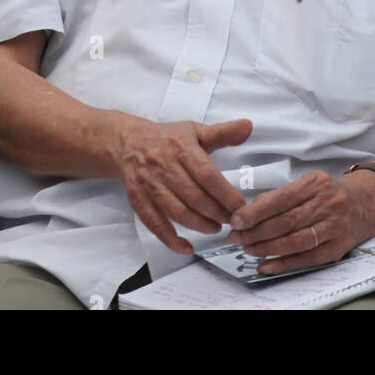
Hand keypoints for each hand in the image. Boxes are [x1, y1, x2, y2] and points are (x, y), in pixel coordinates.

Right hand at [113, 114, 252, 255]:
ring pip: (176, 211)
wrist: (127, 142)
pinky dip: (170, 239)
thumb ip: (223, 132)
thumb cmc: (166, 138)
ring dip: (199, 225)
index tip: (240, 206)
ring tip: (214, 228)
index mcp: (180, 146)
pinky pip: (154, 224)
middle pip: (194, 196)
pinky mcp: (138, 199)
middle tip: (232, 221)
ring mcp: (149, 184)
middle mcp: (163, 165)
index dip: (225, 194)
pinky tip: (186, 247)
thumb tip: (247, 127)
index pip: (207, 174)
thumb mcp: (194, 130)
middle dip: (216, 213)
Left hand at [227, 168, 374, 275]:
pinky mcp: (340, 247)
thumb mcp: (310, 184)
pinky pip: (308, 258)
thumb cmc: (331, 193)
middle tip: (236, 238)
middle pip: (286, 221)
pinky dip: (285, 263)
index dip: (256, 211)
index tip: (236, 220)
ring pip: (295, 240)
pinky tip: (267, 266)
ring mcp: (335, 226)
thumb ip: (283, 195)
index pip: (281, 199)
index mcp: (315, 183)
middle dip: (257, 231)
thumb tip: (251, 211)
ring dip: (268, 248)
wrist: (369, 201)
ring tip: (248, 250)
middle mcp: (327, 203)